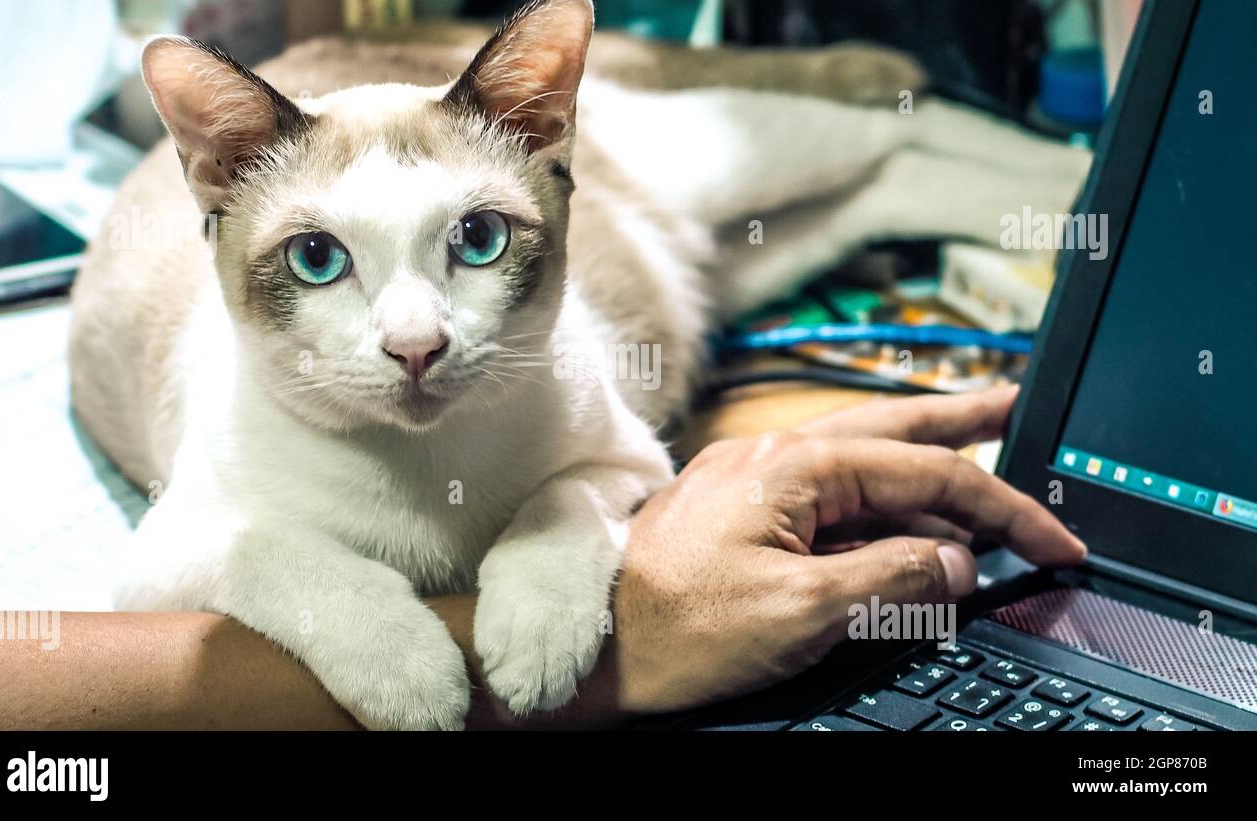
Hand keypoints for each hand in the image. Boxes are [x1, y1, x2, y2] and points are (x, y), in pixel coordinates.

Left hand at [609, 385, 1085, 713]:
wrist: (593, 645)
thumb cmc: (678, 629)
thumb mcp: (802, 612)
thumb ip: (892, 579)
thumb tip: (955, 561)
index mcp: (792, 467)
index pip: (923, 472)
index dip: (1000, 507)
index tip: (1052, 538)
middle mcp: (773, 458)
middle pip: (891, 431)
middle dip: (960, 423)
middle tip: (1016, 410)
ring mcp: (755, 483)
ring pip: (859, 463)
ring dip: (921, 469)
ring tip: (976, 467)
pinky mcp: (742, 514)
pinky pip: (827, 499)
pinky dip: (876, 508)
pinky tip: (903, 524)